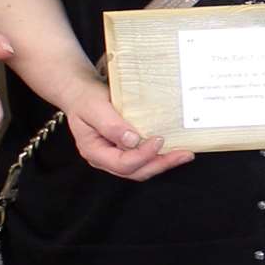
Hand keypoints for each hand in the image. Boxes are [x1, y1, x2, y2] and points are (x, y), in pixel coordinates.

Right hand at [62, 80, 192, 181]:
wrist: (80, 92)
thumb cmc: (85, 98)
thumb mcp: (94, 107)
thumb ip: (111, 125)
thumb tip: (132, 140)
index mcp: (94, 152)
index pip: (121, 163)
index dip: (142, 155)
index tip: (158, 140)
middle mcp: (105, 158)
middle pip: (135, 171)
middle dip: (161, 164)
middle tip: (183, 154)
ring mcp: (115, 155)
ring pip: (142, 168)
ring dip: (164, 162)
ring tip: (184, 154)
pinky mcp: (125, 149)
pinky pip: (143, 158)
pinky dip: (159, 155)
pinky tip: (174, 148)